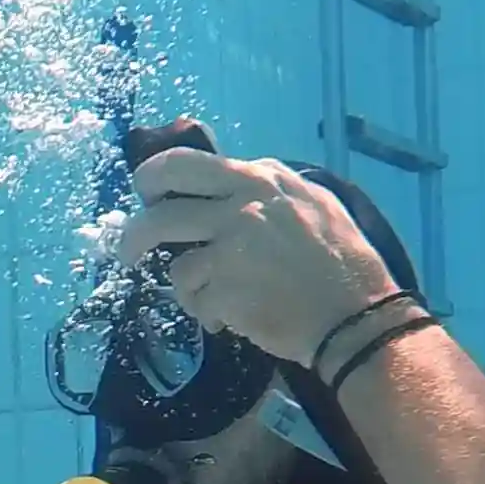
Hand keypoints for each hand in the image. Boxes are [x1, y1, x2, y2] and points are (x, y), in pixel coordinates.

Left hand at [114, 147, 397, 364]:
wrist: (355, 314)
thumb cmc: (340, 259)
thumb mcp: (311, 201)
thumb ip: (264, 186)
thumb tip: (223, 179)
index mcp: (258, 179)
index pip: (182, 165)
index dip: (153, 180)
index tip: (147, 195)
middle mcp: (240, 207)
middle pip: (157, 216)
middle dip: (132, 236)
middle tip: (128, 252)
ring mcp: (230, 249)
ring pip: (176, 268)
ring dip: (188, 289)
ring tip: (213, 299)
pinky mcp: (224, 289)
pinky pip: (195, 302)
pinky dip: (208, 314)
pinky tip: (233, 318)